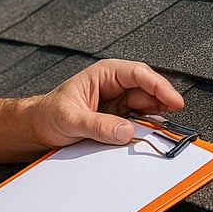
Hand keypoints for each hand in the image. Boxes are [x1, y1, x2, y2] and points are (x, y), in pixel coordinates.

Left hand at [25, 59, 184, 148]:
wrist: (38, 128)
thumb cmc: (49, 113)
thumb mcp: (70, 118)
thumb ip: (97, 125)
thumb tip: (124, 130)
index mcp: (104, 74)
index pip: (139, 74)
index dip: (159, 86)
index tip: (174, 100)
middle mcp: (114, 86)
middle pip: (148, 92)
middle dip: (162, 105)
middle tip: (172, 123)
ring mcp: (118, 104)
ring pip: (146, 108)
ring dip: (155, 120)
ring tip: (160, 133)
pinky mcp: (119, 120)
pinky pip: (139, 123)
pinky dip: (146, 130)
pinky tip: (148, 137)